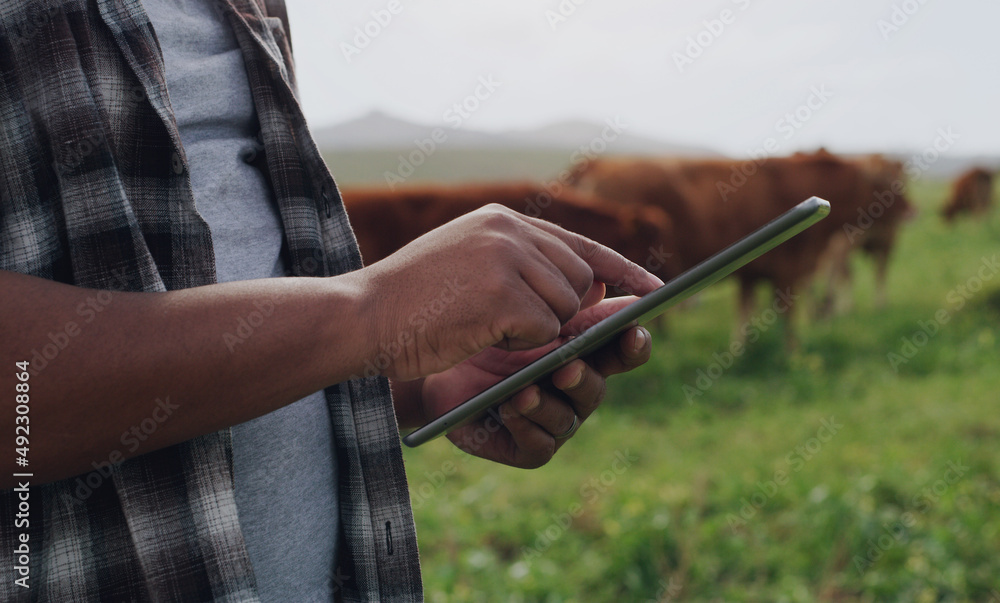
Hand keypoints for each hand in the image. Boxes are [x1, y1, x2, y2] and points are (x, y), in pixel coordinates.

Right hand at [351, 204, 661, 381]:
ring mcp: (507, 259)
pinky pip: (544, 331)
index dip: (622, 270)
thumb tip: (594, 290)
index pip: (580, 244)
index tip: (656, 291)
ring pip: (566, 307)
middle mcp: (510, 230)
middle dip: (566, 313)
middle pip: (581, 280)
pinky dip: (520, 345)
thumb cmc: (411, 302)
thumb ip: (524, 268)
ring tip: (486, 326)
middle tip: (528, 329)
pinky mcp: (503, 294)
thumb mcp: (468, 265)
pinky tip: (479, 334)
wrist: (361, 316)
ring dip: (537, 330)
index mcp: (502, 220)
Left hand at [419, 297, 653, 467]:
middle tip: (569, 365)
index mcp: (586, 350)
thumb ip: (560, 293)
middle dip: (586, 377)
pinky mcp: (528, 447)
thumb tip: (600, 282)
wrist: (439, 359)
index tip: (634, 328)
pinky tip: (511, 408)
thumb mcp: (520, 301)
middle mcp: (576, 387)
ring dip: (550, 404)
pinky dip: (527, 427)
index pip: (622, 348)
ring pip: (568, 417)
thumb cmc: (485, 324)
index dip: (634, 342)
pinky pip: (539, 445)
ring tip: (527, 390)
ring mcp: (554, 419)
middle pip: (597, 386)